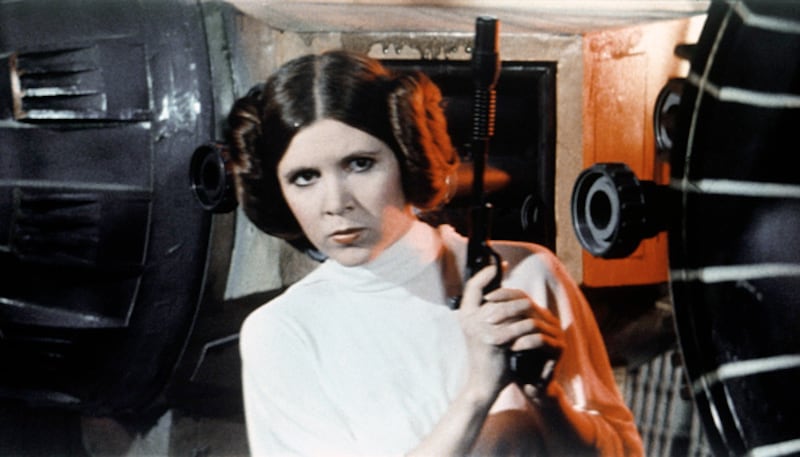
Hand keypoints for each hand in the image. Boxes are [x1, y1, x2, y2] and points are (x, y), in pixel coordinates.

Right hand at [456, 264, 538, 399]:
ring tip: (535, 312)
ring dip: (524, 310)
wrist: (483, 384)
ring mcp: (479, 329)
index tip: (500, 265)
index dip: (486, 273)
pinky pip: (516, 326)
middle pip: (495, 295)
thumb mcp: (485, 329)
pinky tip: (536, 327)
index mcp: (464, 314)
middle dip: (514, 295)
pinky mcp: (493, 340)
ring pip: (508, 308)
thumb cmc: (488, 355)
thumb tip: (503, 290)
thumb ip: (490, 311)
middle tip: (528, 296)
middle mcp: (468, 319)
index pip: (473, 285)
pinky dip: (527, 326)